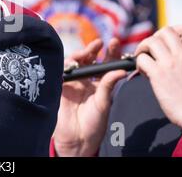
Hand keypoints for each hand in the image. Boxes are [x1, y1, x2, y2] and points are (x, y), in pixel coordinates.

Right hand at [53, 38, 127, 155]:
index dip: (110, 52)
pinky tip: (72, 64)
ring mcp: (73, 83)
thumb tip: (120, 70)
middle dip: (93, 49)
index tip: (114, 42)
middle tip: (99, 43)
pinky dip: (65, 66)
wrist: (77, 140)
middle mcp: (86, 81)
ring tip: (85, 53)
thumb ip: (108, 85)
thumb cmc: (94, 124)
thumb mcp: (103, 103)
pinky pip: (61, 72)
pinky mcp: (61, 87)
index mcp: (99, 84)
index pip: (106, 64)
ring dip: (79, 55)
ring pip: (74, 63)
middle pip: (89, 59)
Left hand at [136, 25, 181, 129]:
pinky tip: (143, 72)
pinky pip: (141, 58)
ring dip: (143, 48)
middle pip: (165, 31)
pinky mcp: (158, 74)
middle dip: (155, 37)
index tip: (168, 42)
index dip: (174, 32)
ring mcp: (171, 63)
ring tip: (143, 57)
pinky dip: (138, 63)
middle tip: (152, 50)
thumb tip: (175, 56)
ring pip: (151, 41)